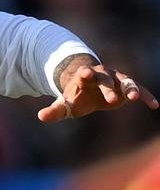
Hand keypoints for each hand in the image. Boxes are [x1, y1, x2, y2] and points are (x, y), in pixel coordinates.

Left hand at [38, 58, 158, 122]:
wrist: (90, 90)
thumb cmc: (76, 97)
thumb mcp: (65, 105)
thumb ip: (54, 111)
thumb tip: (40, 117)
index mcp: (84, 77)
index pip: (85, 73)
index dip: (85, 73)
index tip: (84, 72)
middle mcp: (103, 75)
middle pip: (106, 79)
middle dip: (108, 88)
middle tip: (111, 99)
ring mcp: (117, 80)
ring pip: (126, 82)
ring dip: (131, 89)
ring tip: (134, 98)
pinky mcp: (127, 88)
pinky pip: (139, 90)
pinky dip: (146, 96)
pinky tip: (155, 105)